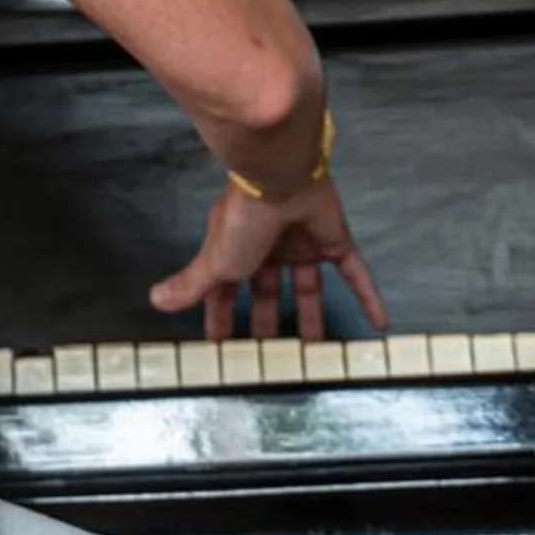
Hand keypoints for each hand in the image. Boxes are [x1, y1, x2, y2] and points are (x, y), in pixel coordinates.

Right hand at [149, 176, 387, 344]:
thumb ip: (191, 285)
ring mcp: (303, 244)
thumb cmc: (244, 221)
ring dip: (311, 317)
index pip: (227, 290)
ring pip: (308, 287)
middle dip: (265, 320)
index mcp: (237, 250)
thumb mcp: (215, 260)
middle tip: (269, 355)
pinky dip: (368, 298)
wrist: (280, 179)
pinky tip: (379, 323)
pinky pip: (354, 274)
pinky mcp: (334, 241)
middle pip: (267, 291)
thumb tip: (155, 301)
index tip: (220, 344)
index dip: (223, 316)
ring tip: (315, 351)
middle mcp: (269, 247)